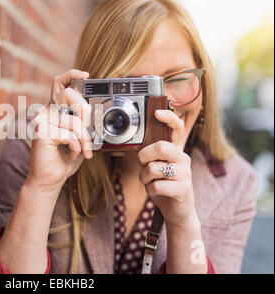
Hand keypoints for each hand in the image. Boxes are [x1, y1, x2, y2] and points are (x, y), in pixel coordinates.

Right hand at [26, 69, 92, 193]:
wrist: (51, 180)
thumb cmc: (65, 159)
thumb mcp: (79, 138)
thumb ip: (83, 123)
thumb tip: (94, 113)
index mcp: (55, 109)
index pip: (59, 83)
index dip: (71, 74)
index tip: (86, 75)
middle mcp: (46, 111)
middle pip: (69, 95)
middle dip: (85, 113)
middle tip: (89, 131)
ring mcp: (41, 121)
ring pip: (73, 120)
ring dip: (84, 139)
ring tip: (83, 151)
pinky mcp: (41, 133)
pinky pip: (69, 134)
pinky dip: (76, 147)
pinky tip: (72, 155)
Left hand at [137, 109, 198, 227]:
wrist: (178, 212)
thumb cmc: (164, 186)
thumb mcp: (157, 168)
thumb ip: (152, 156)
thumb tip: (139, 146)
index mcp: (176, 151)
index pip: (177, 129)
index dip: (169, 118)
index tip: (157, 112)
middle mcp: (183, 159)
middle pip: (161, 147)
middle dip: (144, 156)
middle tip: (143, 164)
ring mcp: (186, 175)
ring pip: (154, 168)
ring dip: (144, 177)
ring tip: (150, 182)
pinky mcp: (183, 190)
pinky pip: (156, 186)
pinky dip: (150, 190)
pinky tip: (156, 192)